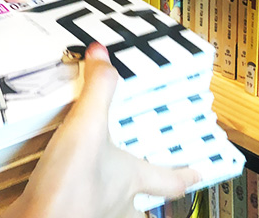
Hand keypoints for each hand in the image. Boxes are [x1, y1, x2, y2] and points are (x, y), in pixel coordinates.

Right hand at [1, 44, 198, 217]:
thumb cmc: (69, 190)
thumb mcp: (87, 127)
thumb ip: (98, 89)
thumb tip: (102, 55)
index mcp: (133, 179)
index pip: (171, 180)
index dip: (186, 174)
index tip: (199, 171)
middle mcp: (118, 203)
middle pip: (141, 196)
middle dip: (139, 180)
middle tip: (135, 161)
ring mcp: (93, 212)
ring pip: (110, 202)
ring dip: (105, 185)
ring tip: (94, 165)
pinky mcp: (68, 212)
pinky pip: (79, 200)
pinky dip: (73, 189)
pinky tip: (58, 176)